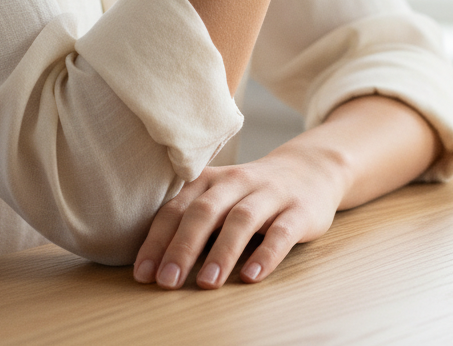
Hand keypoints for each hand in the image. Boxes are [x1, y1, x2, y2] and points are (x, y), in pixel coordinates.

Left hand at [133, 143, 347, 289]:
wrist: (310, 169)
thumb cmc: (252, 193)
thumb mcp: (220, 196)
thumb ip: (191, 218)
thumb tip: (152, 262)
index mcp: (211, 180)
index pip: (177, 208)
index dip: (158, 240)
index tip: (143, 274)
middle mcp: (237, 182)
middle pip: (205, 211)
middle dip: (183, 246)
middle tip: (167, 281)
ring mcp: (270, 194)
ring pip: (241, 219)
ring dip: (222, 251)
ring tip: (207, 283)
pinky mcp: (299, 210)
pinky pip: (281, 231)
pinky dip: (266, 254)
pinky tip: (251, 276)